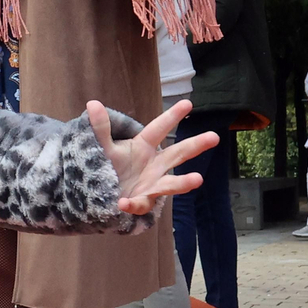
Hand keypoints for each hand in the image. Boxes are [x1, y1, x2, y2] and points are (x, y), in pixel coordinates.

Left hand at [90, 99, 217, 215]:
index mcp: (144, 147)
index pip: (159, 128)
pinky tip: (123, 202)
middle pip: (178, 154)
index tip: (188, 103)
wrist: (102, 194)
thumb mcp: (103, 146)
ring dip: (184, 182)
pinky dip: (132, 204)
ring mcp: (151, 184)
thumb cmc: (109, 166)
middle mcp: (153, 165)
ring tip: (197, 179)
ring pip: (171, 184)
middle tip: (214, 137)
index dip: (172, 116)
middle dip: (195, 145)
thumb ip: (100, 128)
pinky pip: (140, 203)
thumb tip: (93, 103)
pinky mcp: (142, 202)